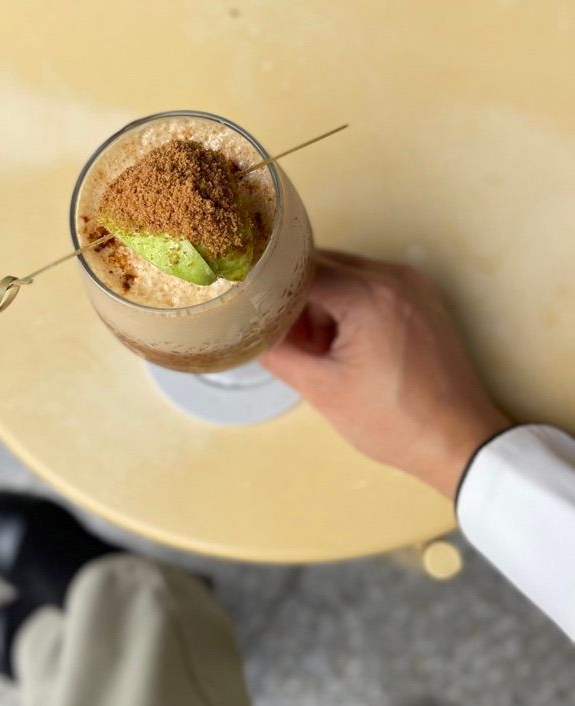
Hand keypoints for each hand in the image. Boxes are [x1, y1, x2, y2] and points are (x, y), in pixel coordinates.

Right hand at [262, 250, 511, 497]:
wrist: (459, 441)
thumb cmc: (394, 421)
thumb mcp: (321, 390)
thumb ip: (276, 351)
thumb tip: (246, 330)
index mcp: (368, 295)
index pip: (296, 267)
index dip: (268, 288)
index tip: (248, 308)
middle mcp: (393, 276)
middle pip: (320, 264)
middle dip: (295, 297)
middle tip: (287, 339)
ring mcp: (411, 283)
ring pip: (343, 272)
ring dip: (321, 301)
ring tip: (320, 349)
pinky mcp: (420, 296)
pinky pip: (368, 284)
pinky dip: (348, 305)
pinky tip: (345, 344)